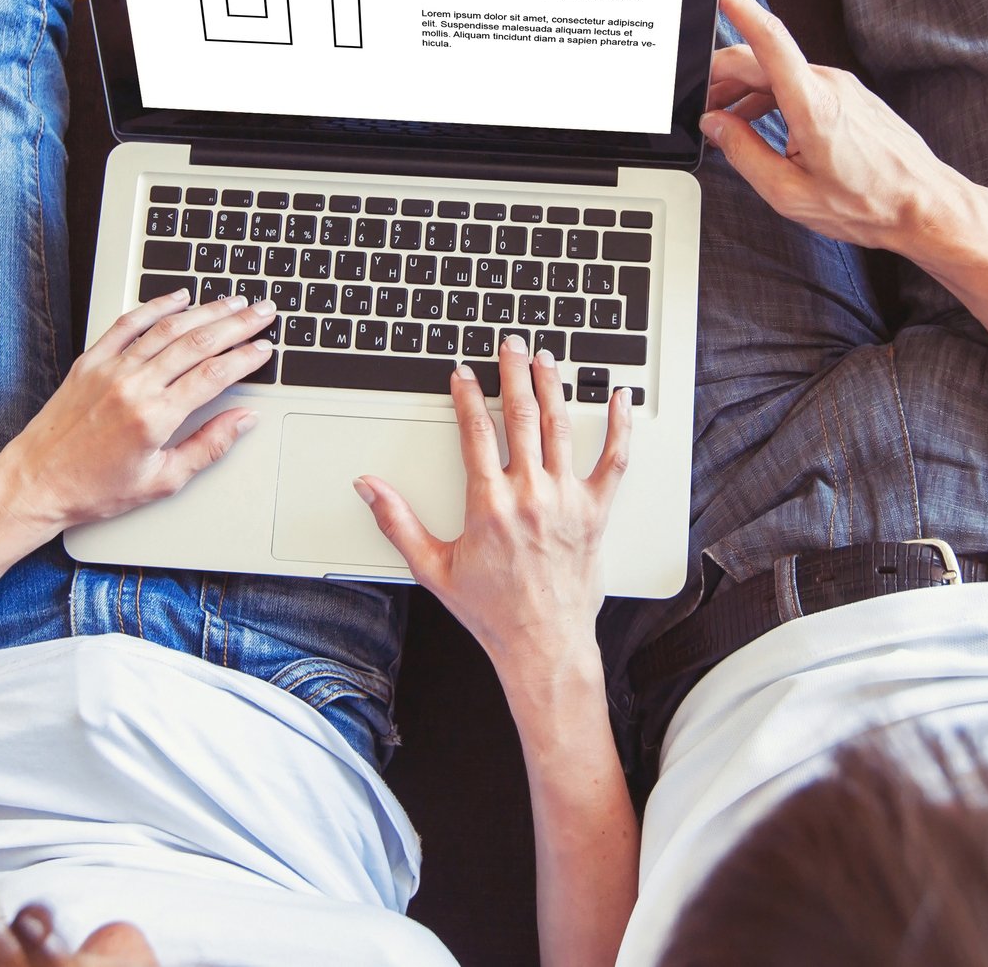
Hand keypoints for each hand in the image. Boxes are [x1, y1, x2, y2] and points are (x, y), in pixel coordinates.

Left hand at [0, 290, 274, 529]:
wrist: (35, 482)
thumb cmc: (94, 489)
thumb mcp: (161, 481)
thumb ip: (208, 446)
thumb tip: (243, 420)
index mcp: (154, 417)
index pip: (214, 375)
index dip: (245, 358)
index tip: (265, 349)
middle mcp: (133, 385)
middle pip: (197, 343)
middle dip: (237, 324)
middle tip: (263, 312)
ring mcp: (110, 368)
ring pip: (168, 328)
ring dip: (205, 311)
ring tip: (233, 302)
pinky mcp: (90, 361)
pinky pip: (128, 324)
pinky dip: (155, 306)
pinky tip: (178, 297)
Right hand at [355, 335, 631, 678]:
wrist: (543, 642)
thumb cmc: (491, 610)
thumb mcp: (432, 567)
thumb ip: (397, 522)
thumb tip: (367, 487)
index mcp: (489, 503)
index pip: (475, 430)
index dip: (466, 395)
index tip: (462, 373)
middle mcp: (530, 494)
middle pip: (520, 415)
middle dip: (513, 373)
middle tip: (509, 345)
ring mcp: (567, 499)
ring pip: (560, 427)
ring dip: (553, 386)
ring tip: (547, 357)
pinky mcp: (596, 511)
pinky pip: (614, 460)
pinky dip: (619, 425)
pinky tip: (620, 398)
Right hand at [698, 0, 978, 252]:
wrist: (924, 205)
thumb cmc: (866, 204)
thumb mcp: (788, 192)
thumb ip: (743, 153)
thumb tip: (715, 125)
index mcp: (812, 105)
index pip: (769, 39)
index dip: (738, 7)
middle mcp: (828, 84)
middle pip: (760, 59)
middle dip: (721, 76)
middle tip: (697, 104)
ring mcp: (842, 85)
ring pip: (778, 72)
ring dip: (744, 90)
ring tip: (724, 123)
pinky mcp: (849, 94)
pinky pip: (798, 83)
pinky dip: (770, 97)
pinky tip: (759, 125)